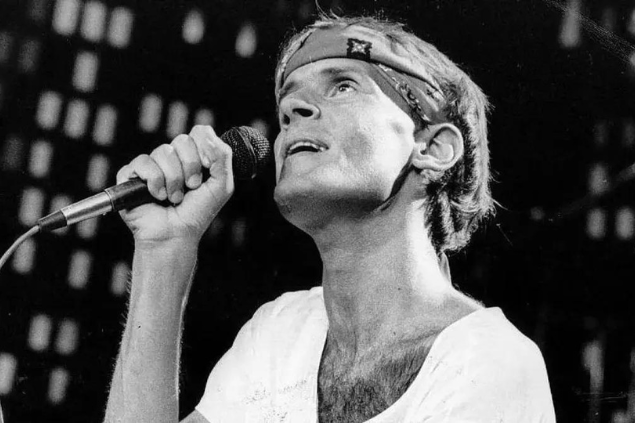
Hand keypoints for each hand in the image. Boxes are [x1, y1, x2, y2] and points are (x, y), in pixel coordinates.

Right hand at [116, 125, 233, 243]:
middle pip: (182, 140)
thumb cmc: (198, 212)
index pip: (200, 133)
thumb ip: (223, 157)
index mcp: (194, 156)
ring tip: (174, 198)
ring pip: (164, 151)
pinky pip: (143, 162)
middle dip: (191, 167)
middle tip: (191, 187)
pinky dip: (155, 181)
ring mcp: (151, 164)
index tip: (207, 170)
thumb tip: (206, 133)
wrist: (175, 234)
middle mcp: (173, 157)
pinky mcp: (131, 174)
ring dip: (174, 180)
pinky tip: (157, 196)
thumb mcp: (222, 185)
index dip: (205, 150)